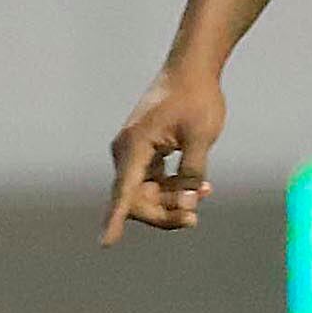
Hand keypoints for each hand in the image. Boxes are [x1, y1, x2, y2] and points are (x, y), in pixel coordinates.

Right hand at [103, 60, 225, 242]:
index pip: (124, 192)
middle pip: (136, 200)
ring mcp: (133, 153)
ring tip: (205, 193)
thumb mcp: (201, 137)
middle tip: (195, 216)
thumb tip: (187, 205)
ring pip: (145, 193)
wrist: (192, 70)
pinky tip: (200, 187)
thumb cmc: (196, 98)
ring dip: (172, 200)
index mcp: (135, 145)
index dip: (115, 220)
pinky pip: (152, 182)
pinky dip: (173, 188)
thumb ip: (192, 174)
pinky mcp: (143, 153)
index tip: (106, 243)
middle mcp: (127, 151)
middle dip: (164, 211)